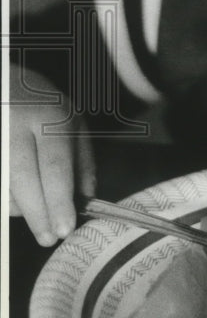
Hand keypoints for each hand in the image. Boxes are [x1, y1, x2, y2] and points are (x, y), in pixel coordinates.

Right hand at [10, 65, 95, 244]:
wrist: (0, 79)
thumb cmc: (39, 104)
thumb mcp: (71, 119)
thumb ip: (82, 159)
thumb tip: (87, 198)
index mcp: (50, 115)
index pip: (55, 165)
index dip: (59, 201)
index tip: (65, 228)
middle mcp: (18, 122)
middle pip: (24, 179)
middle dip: (38, 215)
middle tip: (48, 238)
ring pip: (4, 186)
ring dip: (18, 208)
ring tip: (32, 212)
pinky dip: (4, 199)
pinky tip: (15, 199)